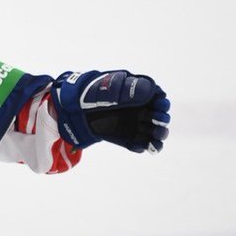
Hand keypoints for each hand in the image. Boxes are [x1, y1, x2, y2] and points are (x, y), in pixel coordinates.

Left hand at [52, 70, 170, 152]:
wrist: (73, 110)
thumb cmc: (92, 94)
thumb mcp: (110, 88)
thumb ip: (130, 90)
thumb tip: (152, 91)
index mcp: (139, 95)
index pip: (158, 99)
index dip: (162, 102)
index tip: (160, 104)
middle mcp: (140, 111)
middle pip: (160, 117)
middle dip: (162, 119)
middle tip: (158, 119)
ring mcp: (134, 125)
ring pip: (154, 132)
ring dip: (159, 135)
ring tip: (156, 136)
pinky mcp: (127, 139)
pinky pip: (141, 145)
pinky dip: (146, 147)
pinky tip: (145, 146)